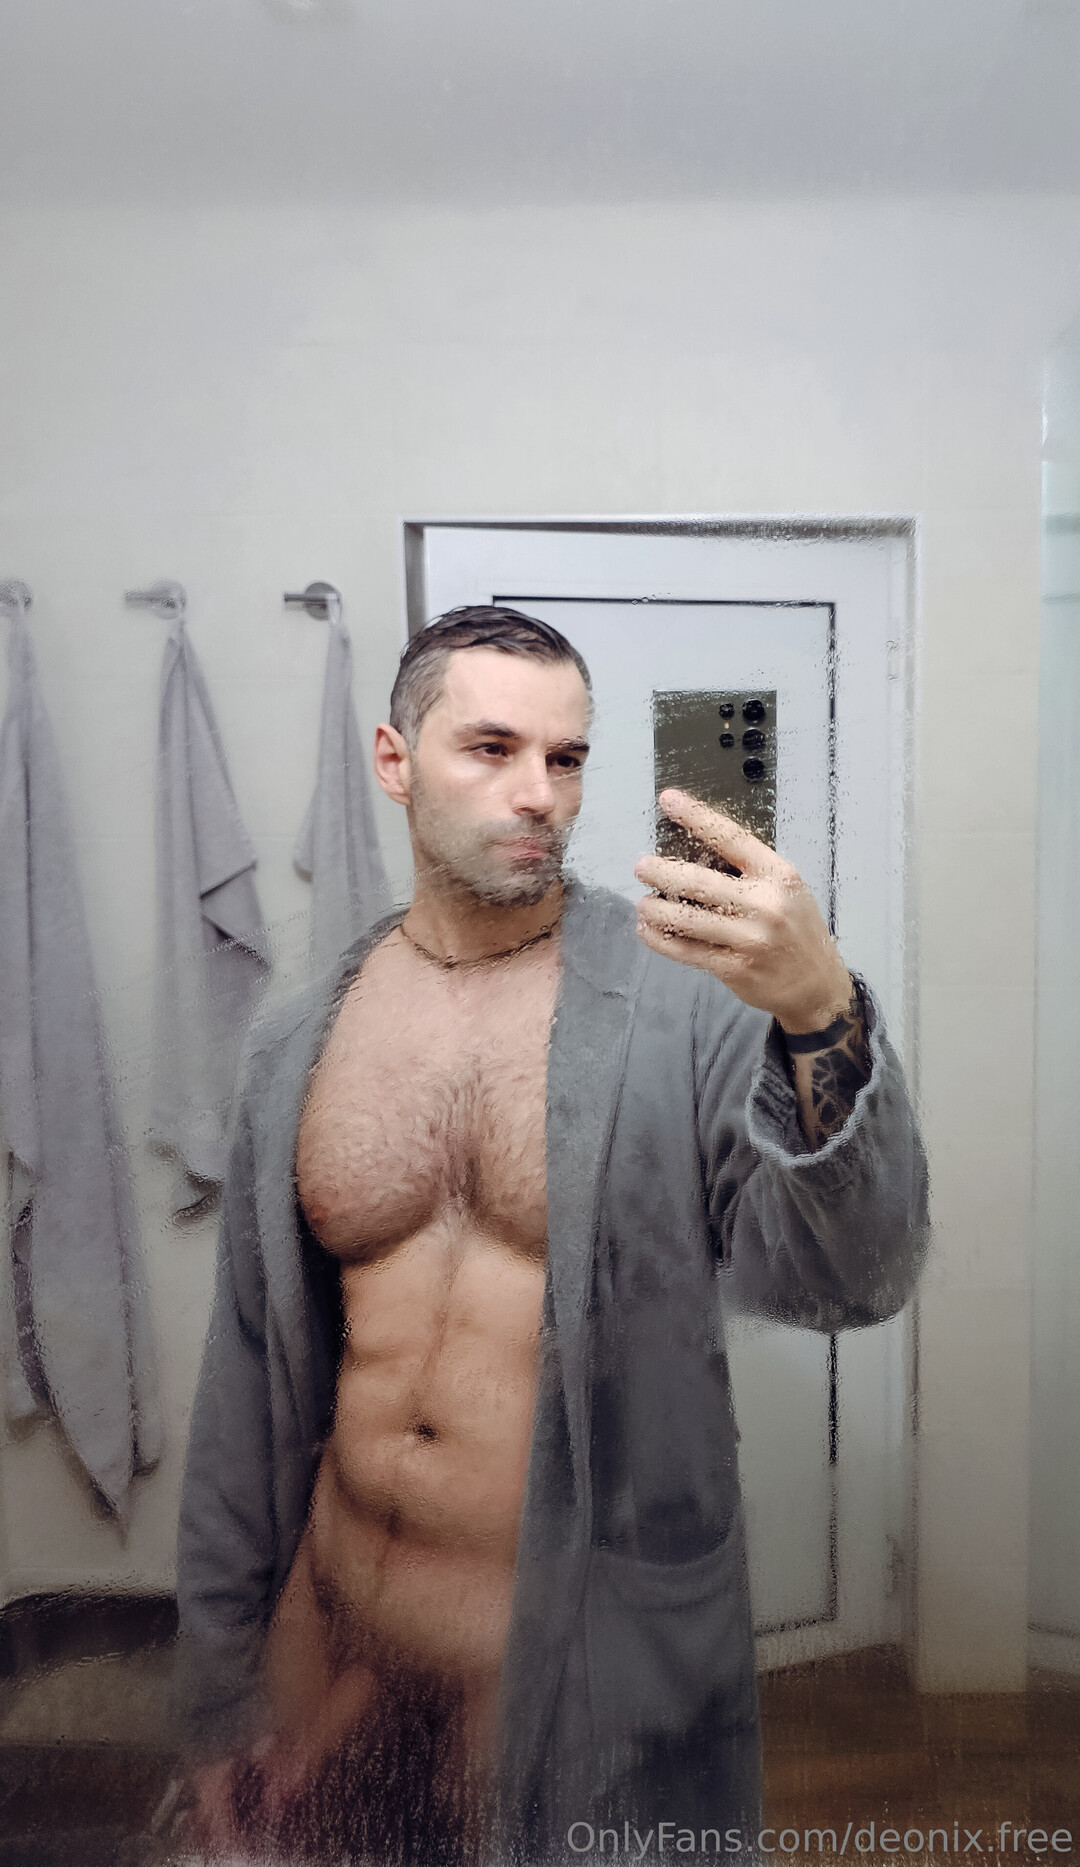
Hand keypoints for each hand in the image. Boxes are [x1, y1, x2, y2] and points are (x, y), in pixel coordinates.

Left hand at [634, 789, 853, 1033]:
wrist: (816, 984)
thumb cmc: (797, 931)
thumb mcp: (787, 889)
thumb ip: (751, 872)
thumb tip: (697, 850)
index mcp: (778, 876)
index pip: (730, 837)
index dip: (696, 817)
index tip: (668, 800)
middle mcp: (764, 905)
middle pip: (699, 882)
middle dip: (662, 873)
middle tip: (642, 867)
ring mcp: (749, 939)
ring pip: (687, 919)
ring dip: (655, 910)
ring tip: (642, 904)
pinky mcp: (734, 967)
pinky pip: (687, 951)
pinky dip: (661, 940)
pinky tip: (648, 931)